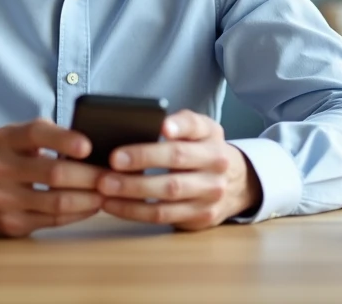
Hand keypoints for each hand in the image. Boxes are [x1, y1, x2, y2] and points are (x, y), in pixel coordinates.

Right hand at [0, 118, 105, 237]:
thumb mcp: (11, 137)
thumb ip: (44, 135)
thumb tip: (92, 144)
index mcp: (3, 140)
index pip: (36, 134)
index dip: (64, 139)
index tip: (88, 145)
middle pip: (54, 173)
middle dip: (90, 175)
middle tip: (114, 175)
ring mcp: (3, 201)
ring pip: (57, 201)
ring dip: (90, 198)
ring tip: (109, 192)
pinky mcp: (10, 225)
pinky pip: (52, 220)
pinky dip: (78, 213)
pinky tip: (92, 205)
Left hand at [96, 110, 261, 230]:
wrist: (236, 185)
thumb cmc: (202, 151)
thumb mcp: (199, 132)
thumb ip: (177, 125)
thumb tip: (141, 125)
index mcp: (211, 136)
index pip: (195, 126)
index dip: (178, 126)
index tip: (161, 126)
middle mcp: (216, 163)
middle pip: (178, 159)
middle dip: (143, 159)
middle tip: (113, 160)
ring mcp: (211, 193)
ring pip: (168, 192)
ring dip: (133, 189)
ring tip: (105, 185)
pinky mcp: (200, 217)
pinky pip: (163, 215)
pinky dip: (134, 211)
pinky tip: (112, 204)